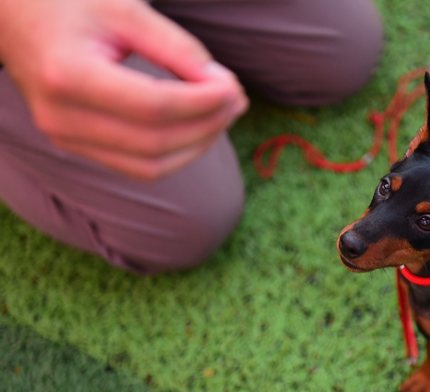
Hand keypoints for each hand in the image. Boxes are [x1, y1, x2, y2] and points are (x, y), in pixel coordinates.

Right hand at [0, 0, 247, 180]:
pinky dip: (176, 152)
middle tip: (236, 99)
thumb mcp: (124, 9)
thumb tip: (222, 84)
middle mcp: (60, 116)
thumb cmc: (70, 4)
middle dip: (207, 124)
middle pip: (155, 142)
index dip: (202, 102)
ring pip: (150, 165)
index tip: (234, 87)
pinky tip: (198, 126)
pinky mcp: (75, 146)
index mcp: (67, 75)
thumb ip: (175, 46)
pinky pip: (138, 166)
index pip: (154, 106)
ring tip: (223, 112)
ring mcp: (64, 137)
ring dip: (198, 144)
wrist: (16, 17)